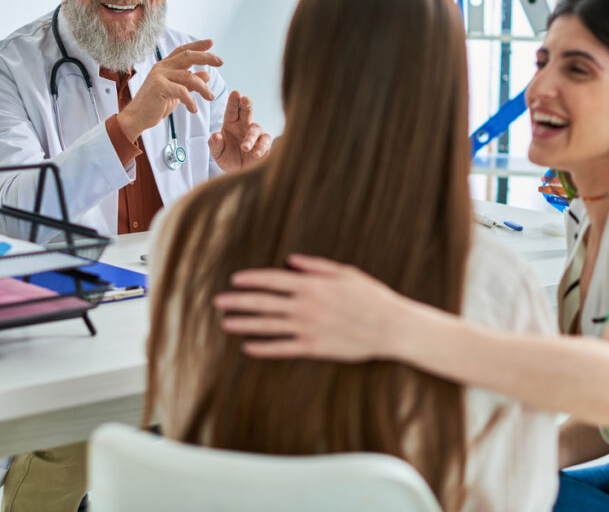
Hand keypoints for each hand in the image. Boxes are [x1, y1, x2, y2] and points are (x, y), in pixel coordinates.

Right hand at [117, 39, 222, 141]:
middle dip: (206, 57)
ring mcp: (160, 76)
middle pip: (188, 56)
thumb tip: (206, 73)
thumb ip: (190, 83)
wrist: (137, 117)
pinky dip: (191, 101)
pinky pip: (182, 91)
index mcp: (165, 66)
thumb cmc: (156, 105)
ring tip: (211, 97)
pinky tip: (194, 109)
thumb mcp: (176, 92)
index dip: (197, 46)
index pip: (183, 50)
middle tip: (221, 61)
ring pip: (189, 76)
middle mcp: (162, 67)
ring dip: (203, 87)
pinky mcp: (159, 87)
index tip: (211, 42)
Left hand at [208, 91, 271, 171]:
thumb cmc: (228, 159)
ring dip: (250, 137)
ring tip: (244, 147)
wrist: (239, 173)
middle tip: (245, 99)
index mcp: (230, 123)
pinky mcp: (265, 144)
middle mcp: (244, 125)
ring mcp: (256, 134)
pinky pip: (265, 142)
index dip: (233, 101)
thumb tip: (215, 135)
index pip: (231, 110)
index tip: (235, 93)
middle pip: (246, 111)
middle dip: (246, 104)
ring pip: (256, 128)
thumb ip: (215, 145)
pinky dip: (262, 147)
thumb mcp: (218, 153)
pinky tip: (256, 153)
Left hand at [214, 254, 401, 361]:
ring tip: (225, 324)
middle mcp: (305, 306)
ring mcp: (308, 328)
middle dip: (238, 301)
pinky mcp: (314, 348)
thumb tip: (291, 260)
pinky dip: (263, 348)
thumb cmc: (371, 296)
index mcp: (312, 285)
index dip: (251, 279)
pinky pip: (282, 349)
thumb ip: (316, 266)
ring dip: (244, 324)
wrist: (391, 327)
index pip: (272, 279)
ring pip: (267, 326)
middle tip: (218, 302)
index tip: (234, 280)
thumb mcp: (346, 272)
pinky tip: (248, 348)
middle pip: (263, 302)